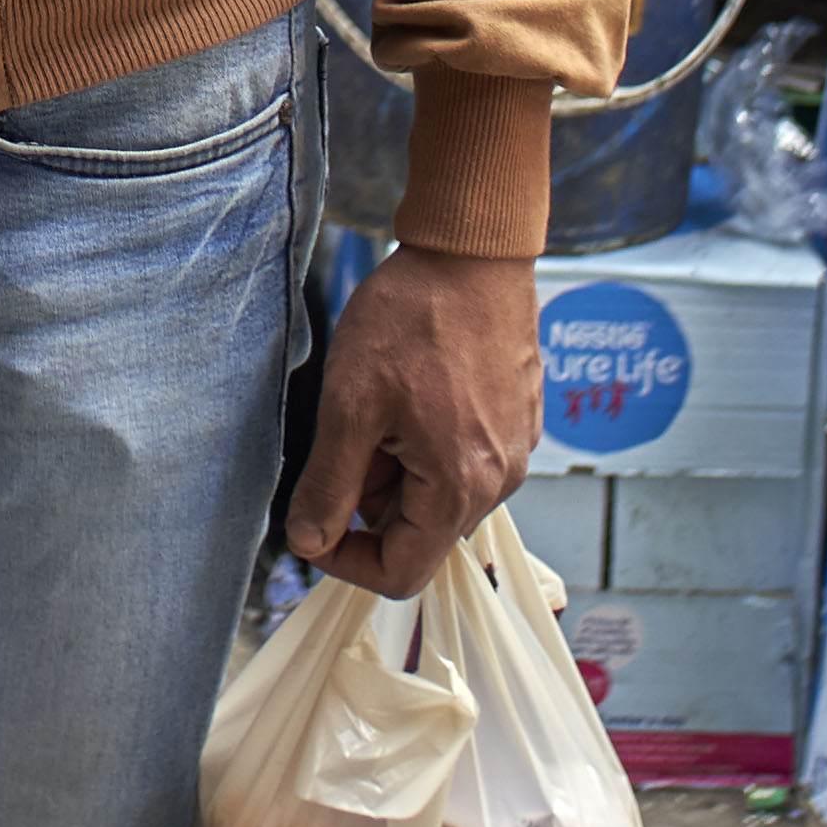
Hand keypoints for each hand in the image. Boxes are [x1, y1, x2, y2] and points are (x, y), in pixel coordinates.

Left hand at [284, 246, 539, 595]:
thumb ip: (329, 484)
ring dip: (398, 470)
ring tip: (381, 404)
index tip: (314, 519)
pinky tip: (412, 390)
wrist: (474, 252)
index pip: (401, 573)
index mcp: (461, 487)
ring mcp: (515, 451)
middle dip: (371, 500)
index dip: (346, 559)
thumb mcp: (351, 404)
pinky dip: (427, 444)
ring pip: (440, 496)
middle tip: (348, 435)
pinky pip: (464, 460)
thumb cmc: (413, 319)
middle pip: (420, 533)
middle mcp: (500, 481)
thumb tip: (307, 543)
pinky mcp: (519, 422)